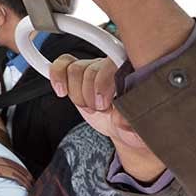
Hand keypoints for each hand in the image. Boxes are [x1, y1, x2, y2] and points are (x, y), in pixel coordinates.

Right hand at [50, 56, 164, 181]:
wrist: (123, 127)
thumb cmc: (133, 125)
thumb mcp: (138, 132)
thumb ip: (134, 127)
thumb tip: (121, 121)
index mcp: (131, 73)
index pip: (113, 65)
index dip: (103, 84)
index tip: (105, 105)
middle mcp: (111, 66)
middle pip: (90, 70)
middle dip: (90, 96)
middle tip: (100, 110)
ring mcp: (93, 68)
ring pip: (74, 69)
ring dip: (77, 94)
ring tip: (88, 107)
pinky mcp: (76, 73)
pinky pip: (62, 64)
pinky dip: (57, 76)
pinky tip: (62, 91)